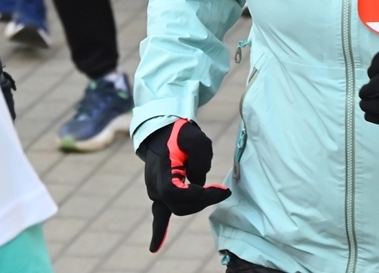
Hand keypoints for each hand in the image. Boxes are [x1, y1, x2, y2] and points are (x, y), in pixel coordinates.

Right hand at [138, 119, 230, 251]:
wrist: (163, 131)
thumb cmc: (181, 134)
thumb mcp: (196, 139)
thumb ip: (200, 160)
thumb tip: (199, 182)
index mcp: (162, 174)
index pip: (182, 194)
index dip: (204, 196)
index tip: (223, 191)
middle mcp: (155, 187)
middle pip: (181, 206)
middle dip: (204, 200)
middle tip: (223, 191)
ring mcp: (155, 192)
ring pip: (177, 209)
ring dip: (197, 205)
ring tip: (216, 193)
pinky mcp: (159, 194)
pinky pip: (159, 214)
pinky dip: (159, 230)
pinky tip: (155, 248)